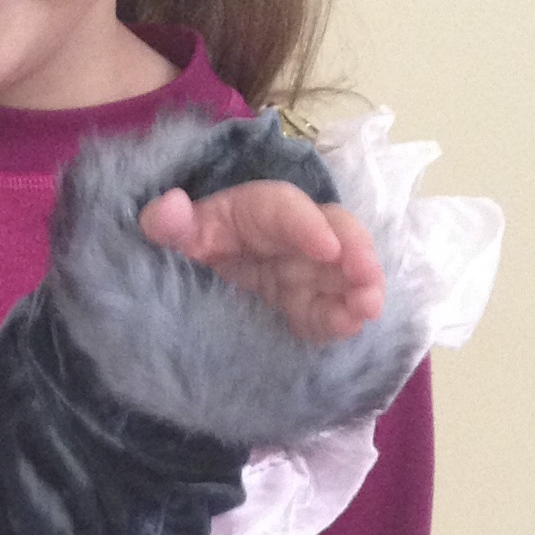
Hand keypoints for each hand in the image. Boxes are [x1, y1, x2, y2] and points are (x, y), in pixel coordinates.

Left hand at [139, 180, 384, 344]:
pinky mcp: (305, 304)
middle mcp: (288, 236)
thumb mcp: (169, 237)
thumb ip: (165, 224)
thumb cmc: (182, 248)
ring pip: (342, 271)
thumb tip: (169, 206)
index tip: (326, 248)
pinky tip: (352, 328)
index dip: (308, 225)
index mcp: (255, 212)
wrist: (183, 285)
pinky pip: (329, 309)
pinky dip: (342, 318)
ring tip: (369, 308)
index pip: (287, 209)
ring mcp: (302, 271)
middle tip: (367, 277)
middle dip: (355, 251)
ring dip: (362, 286)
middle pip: (333, 232)